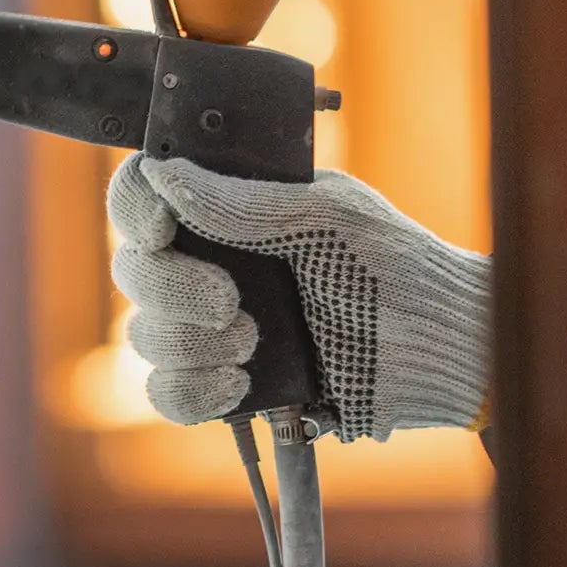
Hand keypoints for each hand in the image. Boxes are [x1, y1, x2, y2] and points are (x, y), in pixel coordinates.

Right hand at [106, 155, 491, 439]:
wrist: (433, 348)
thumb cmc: (392, 266)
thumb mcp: (324, 217)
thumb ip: (243, 201)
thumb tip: (165, 173)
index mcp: (229, 211)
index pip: (143, 197)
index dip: (134, 210)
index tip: (161, 229)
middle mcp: (211, 263)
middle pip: (132, 270)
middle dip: (173, 289)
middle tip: (233, 303)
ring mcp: (213, 326)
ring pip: (145, 335)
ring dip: (191, 343)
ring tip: (254, 343)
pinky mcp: (225, 382)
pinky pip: (166, 392)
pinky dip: (191, 390)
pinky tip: (239, 384)